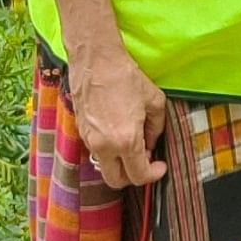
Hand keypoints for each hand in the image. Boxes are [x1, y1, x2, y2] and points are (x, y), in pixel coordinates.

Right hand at [66, 48, 172, 188]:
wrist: (96, 60)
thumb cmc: (127, 77)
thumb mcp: (154, 101)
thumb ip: (156, 129)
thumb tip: (150, 144)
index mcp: (125, 141)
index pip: (138, 175)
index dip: (153, 175)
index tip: (160, 166)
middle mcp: (104, 146)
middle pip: (116, 181)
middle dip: (133, 176)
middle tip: (145, 161)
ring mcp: (89, 140)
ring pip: (104, 167)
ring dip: (119, 164)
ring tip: (132, 144)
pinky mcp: (80, 131)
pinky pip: (96, 151)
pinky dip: (108, 151)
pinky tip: (117, 134)